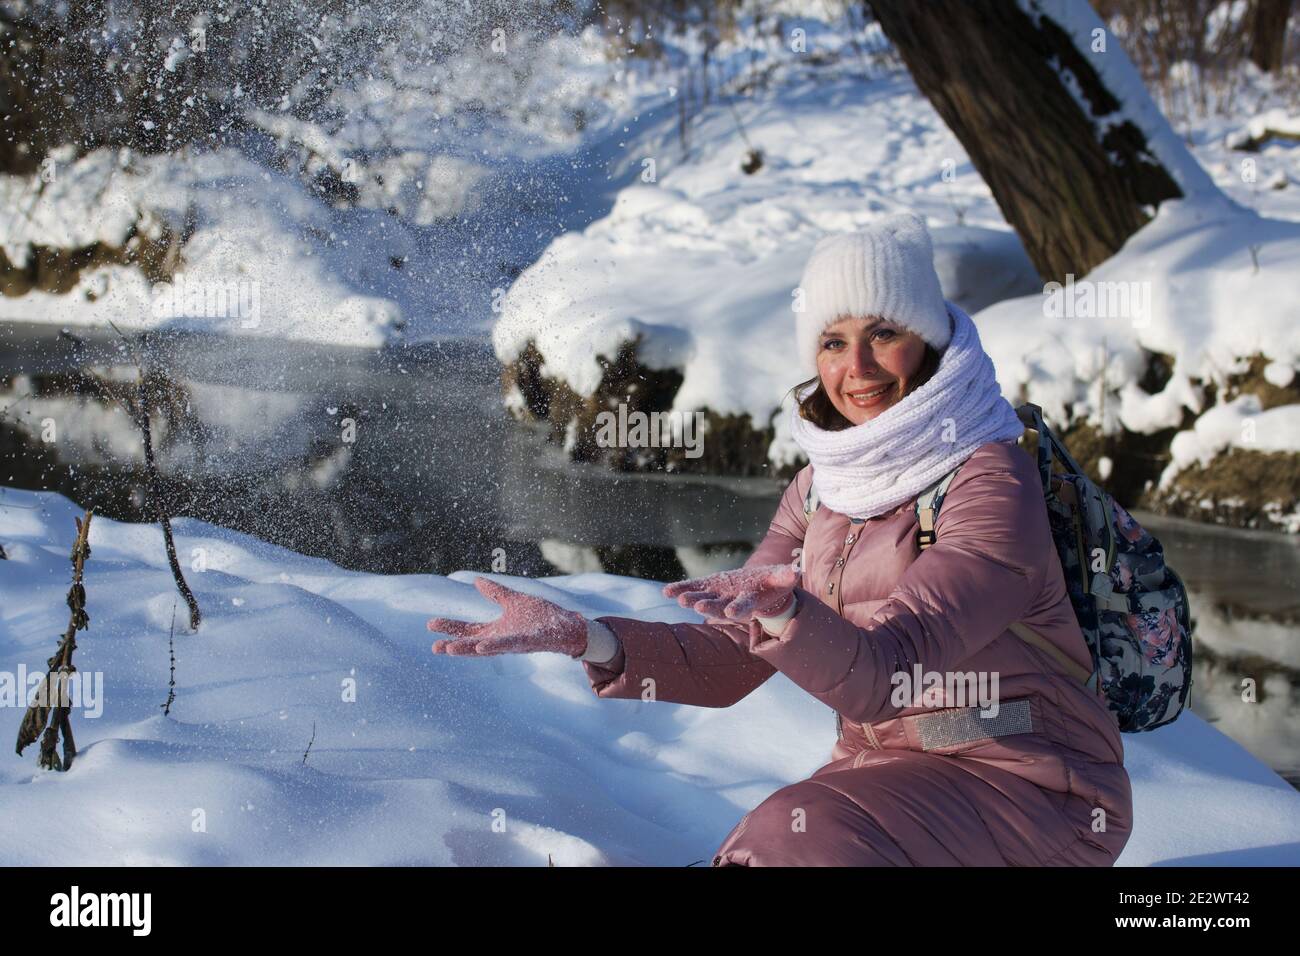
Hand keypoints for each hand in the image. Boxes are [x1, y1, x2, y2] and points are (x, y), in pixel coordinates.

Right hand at [428, 577, 586, 657]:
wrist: (567, 626)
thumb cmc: (542, 617)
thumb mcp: (514, 601)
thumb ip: (495, 593)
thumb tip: (477, 580)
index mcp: (497, 630)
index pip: (469, 630)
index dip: (451, 628)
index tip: (430, 624)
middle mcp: (501, 639)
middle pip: (472, 642)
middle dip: (453, 644)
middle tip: (434, 646)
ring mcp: (513, 642)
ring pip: (487, 648)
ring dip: (468, 649)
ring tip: (449, 649)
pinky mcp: (527, 641)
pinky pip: (509, 644)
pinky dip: (494, 645)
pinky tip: (481, 645)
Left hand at [662, 563, 798, 622]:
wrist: (756, 590)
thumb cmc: (771, 585)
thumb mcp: (781, 579)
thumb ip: (786, 576)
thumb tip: (796, 570)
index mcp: (749, 602)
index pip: (744, 607)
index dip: (738, 609)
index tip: (731, 612)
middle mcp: (730, 603)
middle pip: (718, 607)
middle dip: (709, 606)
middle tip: (698, 606)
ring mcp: (716, 596)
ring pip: (702, 600)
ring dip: (690, 599)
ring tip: (679, 599)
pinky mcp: (706, 588)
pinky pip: (691, 589)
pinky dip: (679, 590)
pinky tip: (666, 591)